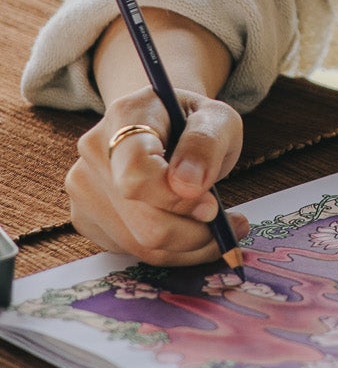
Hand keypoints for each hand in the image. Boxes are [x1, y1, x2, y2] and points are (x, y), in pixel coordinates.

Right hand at [65, 84, 247, 265]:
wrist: (163, 124)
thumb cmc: (193, 121)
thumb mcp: (217, 118)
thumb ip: (206, 144)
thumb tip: (188, 185)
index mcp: (125, 115)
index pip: (136, 172)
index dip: (175, 198)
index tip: (212, 205)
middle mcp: (94, 152)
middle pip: (142, 221)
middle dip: (193, 230)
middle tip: (223, 220)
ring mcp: (83, 188)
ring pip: (139, 244)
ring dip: (188, 245)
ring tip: (215, 226)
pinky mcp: (85, 218)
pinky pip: (131, 252)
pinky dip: (170, 250)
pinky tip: (188, 228)